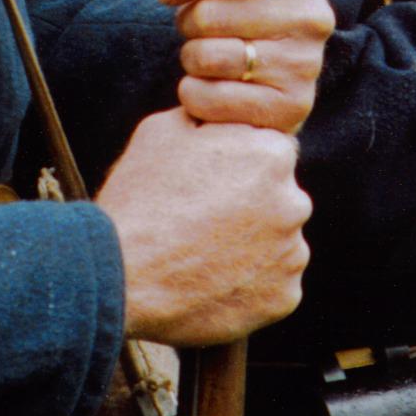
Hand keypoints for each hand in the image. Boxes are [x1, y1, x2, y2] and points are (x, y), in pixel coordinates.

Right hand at [98, 108, 310, 345]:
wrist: (121, 274)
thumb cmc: (139, 197)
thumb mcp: (163, 130)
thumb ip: (206, 118)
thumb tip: (217, 117)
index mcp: (272, 154)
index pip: (268, 152)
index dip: (236, 165)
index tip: (209, 183)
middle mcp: (294, 202)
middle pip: (278, 198)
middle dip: (250, 206)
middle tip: (203, 221)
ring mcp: (292, 254)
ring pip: (277, 243)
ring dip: (252, 247)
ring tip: (203, 255)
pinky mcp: (284, 298)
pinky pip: (273, 285)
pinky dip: (250, 285)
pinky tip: (212, 283)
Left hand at [157, 0, 332, 133]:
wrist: (266, 65)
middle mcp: (317, 16)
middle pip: (213, 13)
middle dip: (189, 21)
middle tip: (197, 24)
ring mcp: (307, 67)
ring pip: (209, 57)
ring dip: (191, 57)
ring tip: (208, 52)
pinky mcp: (288, 111)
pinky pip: (211, 98)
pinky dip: (196, 94)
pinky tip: (212, 85)